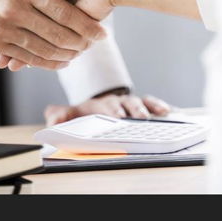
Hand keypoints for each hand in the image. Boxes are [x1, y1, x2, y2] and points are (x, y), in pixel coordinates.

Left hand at [44, 94, 170, 125]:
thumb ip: (59, 116)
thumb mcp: (70, 115)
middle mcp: (115, 102)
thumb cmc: (86, 114)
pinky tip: (168, 111)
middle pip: (124, 104)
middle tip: (136, 118)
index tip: (117, 117)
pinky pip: (152, 103)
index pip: (104, 107)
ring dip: (145, 109)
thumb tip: (53, 118)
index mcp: (98, 105)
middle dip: (130, 111)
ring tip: (153, 116)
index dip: (111, 111)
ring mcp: (129, 103)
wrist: (98, 107)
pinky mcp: (143, 105)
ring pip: (139, 103)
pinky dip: (159, 106)